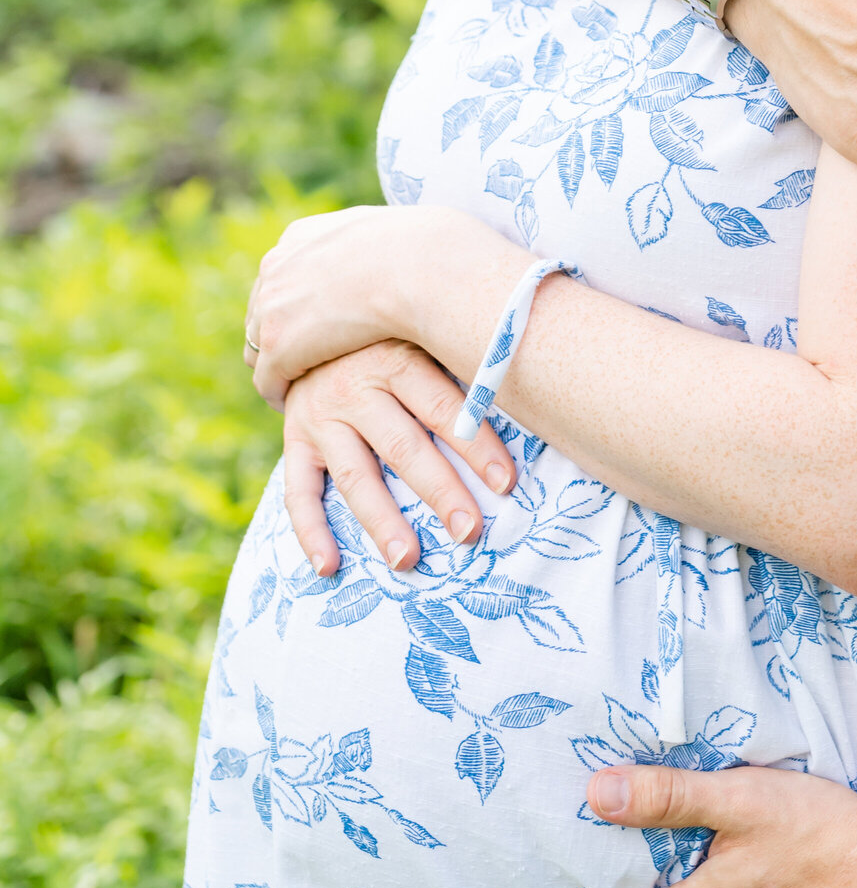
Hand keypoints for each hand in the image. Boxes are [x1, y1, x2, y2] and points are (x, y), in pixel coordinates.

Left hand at [245, 203, 515, 407]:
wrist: (418, 268)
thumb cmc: (421, 251)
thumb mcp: (383, 234)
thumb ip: (366, 244)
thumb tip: (388, 251)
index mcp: (300, 237)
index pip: (283, 277)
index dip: (298, 305)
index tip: (315, 326)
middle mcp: (277, 265)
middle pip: (263, 311)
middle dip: (280, 335)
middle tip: (305, 362)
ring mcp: (272, 305)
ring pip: (260, 346)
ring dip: (279, 366)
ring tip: (300, 387)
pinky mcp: (277, 345)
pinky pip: (268, 380)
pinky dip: (281, 394)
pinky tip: (300, 406)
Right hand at [283, 342, 517, 575]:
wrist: (311, 319)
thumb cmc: (389, 334)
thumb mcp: (420, 333)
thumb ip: (458, 360)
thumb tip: (531, 395)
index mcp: (397, 357)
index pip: (442, 407)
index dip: (476, 445)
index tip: (506, 483)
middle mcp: (356, 386)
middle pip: (403, 446)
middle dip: (439, 492)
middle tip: (469, 532)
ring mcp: (320, 415)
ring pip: (355, 474)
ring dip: (381, 521)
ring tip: (408, 560)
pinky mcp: (294, 437)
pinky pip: (297, 490)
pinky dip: (310, 531)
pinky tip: (329, 567)